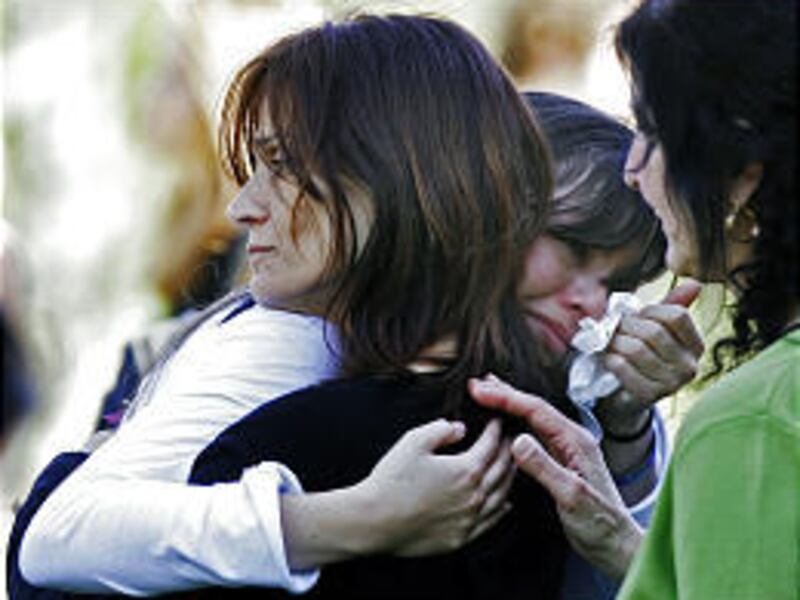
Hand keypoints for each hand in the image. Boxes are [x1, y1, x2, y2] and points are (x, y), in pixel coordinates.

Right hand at [357, 418, 514, 556]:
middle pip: (502, 470)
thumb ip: (441, 430)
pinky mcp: (461, 538)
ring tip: (510, 466)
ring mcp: (469, 519)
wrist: (374, 521)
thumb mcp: (413, 442)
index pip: (491, 445)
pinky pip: (490, 522)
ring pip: (501, 496)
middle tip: (510, 439)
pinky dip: (501, 509)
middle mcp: (474, 496)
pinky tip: (505, 503)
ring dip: (509, 479)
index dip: (496, 430)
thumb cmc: (392, 479)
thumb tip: (460, 428)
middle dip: (508, 451)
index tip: (497, 422)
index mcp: (466, 470)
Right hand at [469, 375, 641, 579]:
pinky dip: (516, 421)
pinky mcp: (562, 460)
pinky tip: (505, 421)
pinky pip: (535, 432)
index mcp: (576, 441)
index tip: (481, 391)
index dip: (506, 397)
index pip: (536, 410)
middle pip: (534, 407)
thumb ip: (545, 467)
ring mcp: (567, 449)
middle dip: (505, 393)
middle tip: (477, 384)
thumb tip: (518, 440)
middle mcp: (573, 439)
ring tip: (487, 393)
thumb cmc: (600, 524)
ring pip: (533, 418)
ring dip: (509, 404)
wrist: (616, 545)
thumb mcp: (570, 497)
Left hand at [600, 280, 703, 421]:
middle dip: (627, 326)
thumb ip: (671, 306)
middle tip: (614, 329)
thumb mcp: (656, 329)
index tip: (637, 316)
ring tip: (610, 344)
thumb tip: (696, 284)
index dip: (651, 311)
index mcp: (696, 346)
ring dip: (615, 342)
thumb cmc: (641, 355)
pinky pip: (622, 367)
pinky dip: (610, 358)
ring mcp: (671, 385)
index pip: (676, 316)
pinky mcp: (649, 397)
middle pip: (653, 332)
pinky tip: (609, 360)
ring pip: (636, 349)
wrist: (624, 395)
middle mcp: (690, 367)